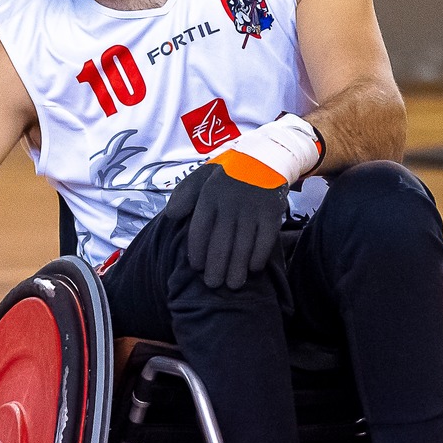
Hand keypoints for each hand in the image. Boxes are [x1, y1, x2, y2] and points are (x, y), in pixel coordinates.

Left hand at [169, 159, 289, 289]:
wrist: (265, 157)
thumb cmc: (228, 173)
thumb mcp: (202, 175)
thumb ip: (184, 194)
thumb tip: (170, 215)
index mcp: (209, 195)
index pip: (200, 229)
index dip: (197, 251)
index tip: (197, 267)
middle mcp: (230, 202)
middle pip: (221, 242)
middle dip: (216, 267)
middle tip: (213, 284)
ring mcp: (252, 208)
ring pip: (243, 245)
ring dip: (237, 268)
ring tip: (232, 285)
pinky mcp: (272, 212)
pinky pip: (265, 240)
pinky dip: (259, 256)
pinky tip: (253, 268)